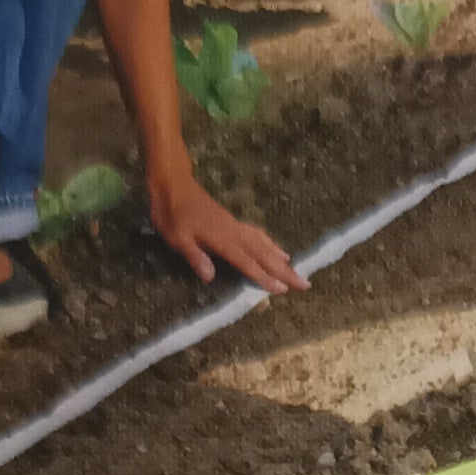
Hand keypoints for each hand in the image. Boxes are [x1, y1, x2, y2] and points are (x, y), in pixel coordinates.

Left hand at [149, 167, 305, 296]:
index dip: (264, 277)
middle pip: (263, 254)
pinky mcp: (233, 222)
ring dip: (280, 258)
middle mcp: (233, 232)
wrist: (173, 184)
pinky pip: (258, 235)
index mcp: (221, 239)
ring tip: (296, 270)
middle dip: (284, 270)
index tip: (282, 290)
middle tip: (305, 283)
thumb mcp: (176, 237)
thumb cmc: (171, 213)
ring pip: (263, 244)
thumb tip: (210, 276)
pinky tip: (277, 250)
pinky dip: (270, 244)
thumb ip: (194, 256)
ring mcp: (235, 226)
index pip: (247, 262)